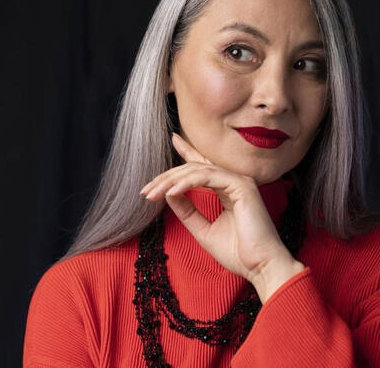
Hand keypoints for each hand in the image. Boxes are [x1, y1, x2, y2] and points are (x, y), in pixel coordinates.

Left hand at [139, 133, 304, 302]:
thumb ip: (187, 211)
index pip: (203, 166)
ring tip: (152, 193)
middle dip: (166, 177)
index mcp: (228, 189)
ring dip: (170, 181)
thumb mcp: (203, 229)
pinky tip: (169, 193)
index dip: (187, 152)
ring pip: (197, 171)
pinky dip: (186, 184)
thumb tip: (168, 194)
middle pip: (193, 168)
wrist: (261, 268)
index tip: (173, 140)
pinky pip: (207, 178)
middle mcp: (234, 181)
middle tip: (145, 189)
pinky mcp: (241, 186)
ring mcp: (239, 182)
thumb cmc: (238, 253)